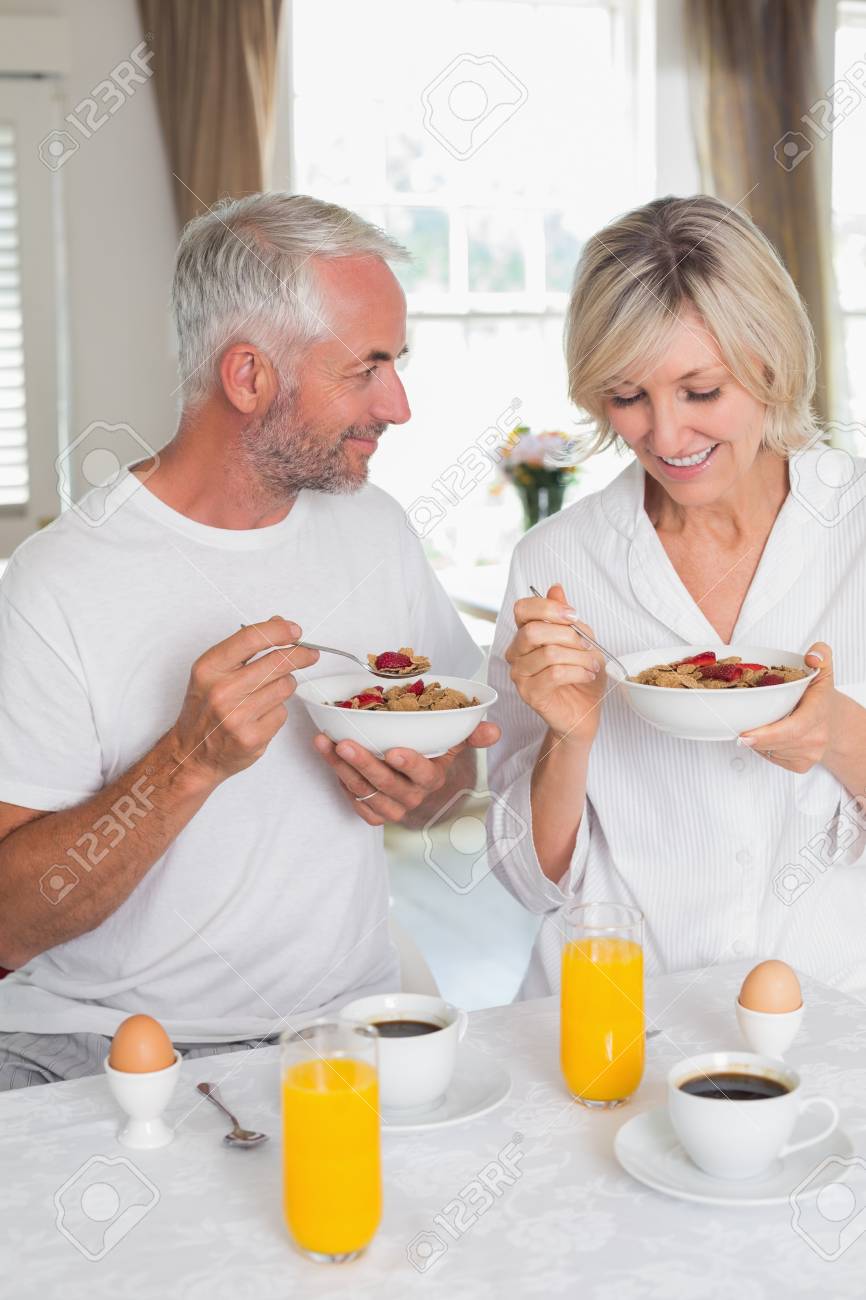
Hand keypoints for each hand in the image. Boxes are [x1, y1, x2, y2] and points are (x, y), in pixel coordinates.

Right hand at [169, 617, 318, 785]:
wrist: (192, 754)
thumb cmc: (204, 710)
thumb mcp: (213, 672)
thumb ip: (244, 647)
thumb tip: (278, 624)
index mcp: (209, 668)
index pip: (251, 638)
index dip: (279, 631)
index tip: (295, 630)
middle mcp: (222, 691)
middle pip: (277, 662)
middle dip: (300, 655)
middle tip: (310, 654)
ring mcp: (237, 716)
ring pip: (285, 687)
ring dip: (284, 686)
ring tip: (269, 692)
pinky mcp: (253, 738)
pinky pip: (282, 713)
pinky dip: (277, 712)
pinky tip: (260, 716)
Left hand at [313, 722, 499, 826]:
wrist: (413, 774)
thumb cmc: (430, 751)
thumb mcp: (451, 739)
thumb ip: (470, 732)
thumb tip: (493, 729)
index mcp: (432, 777)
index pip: (424, 774)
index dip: (410, 764)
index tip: (394, 751)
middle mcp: (413, 796)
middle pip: (387, 784)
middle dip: (364, 763)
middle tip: (344, 743)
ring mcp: (392, 807)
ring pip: (366, 794)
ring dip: (343, 770)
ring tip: (326, 745)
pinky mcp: (374, 813)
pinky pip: (356, 805)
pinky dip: (341, 784)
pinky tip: (330, 761)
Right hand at [505, 583, 606, 744]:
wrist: (584, 710)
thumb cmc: (580, 674)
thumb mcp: (581, 638)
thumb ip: (565, 615)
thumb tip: (555, 588)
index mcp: (526, 633)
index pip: (522, 609)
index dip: (548, 608)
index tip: (573, 616)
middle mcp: (517, 652)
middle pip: (533, 631)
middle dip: (568, 636)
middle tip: (588, 646)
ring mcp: (520, 674)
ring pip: (548, 654)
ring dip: (579, 657)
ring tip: (592, 664)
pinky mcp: (529, 694)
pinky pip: (554, 674)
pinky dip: (578, 671)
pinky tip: (587, 674)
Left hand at [738, 643, 834, 772]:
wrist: (834, 724)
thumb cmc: (821, 698)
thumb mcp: (823, 671)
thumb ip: (821, 655)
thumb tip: (812, 656)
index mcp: (819, 712)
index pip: (793, 729)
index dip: (767, 735)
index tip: (744, 735)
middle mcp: (817, 737)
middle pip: (777, 742)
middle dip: (755, 737)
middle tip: (738, 728)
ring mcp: (810, 754)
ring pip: (772, 751)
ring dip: (758, 741)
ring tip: (759, 724)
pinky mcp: (800, 765)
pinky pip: (773, 759)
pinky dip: (764, 748)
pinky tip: (768, 735)